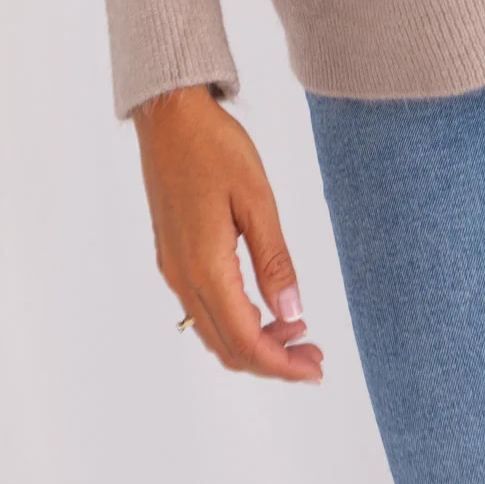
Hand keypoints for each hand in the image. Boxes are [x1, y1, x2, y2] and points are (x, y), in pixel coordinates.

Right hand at [133, 84, 323, 382]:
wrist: (168, 116)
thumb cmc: (214, 147)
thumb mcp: (256, 199)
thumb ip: (274, 261)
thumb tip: (292, 314)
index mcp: (206, 267)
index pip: (246, 341)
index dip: (283, 364)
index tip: (316, 367)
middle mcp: (184, 278)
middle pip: (228, 347)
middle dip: (273, 360)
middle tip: (314, 354)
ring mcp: (175, 269)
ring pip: (214, 332)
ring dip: (255, 342)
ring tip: (296, 329)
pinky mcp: (174, 256)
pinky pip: (204, 309)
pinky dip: (237, 320)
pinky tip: (264, 305)